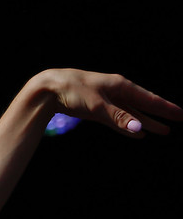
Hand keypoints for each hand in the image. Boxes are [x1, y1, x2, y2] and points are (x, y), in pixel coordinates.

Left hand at [37, 69, 182, 136]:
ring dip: (145, 123)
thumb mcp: (97, 104)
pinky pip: (117, 120)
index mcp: (120, 85)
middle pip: (143, 106)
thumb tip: (139, 129)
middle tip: (177, 122)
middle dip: (160, 114)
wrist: (48, 89)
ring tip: (162, 131)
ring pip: (131, 114)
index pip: (149, 98)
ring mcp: (106, 101)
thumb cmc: (73, 90)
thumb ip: (118, 117)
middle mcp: (116, 92)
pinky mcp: (96, 110)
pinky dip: (127, 126)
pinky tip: (137, 133)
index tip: (181, 114)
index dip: (165, 108)